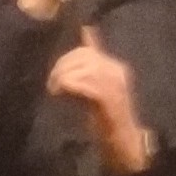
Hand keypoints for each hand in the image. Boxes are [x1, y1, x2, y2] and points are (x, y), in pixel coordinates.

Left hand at [46, 25, 150, 175]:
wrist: (123, 142)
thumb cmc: (106, 120)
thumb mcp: (96, 89)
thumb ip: (88, 69)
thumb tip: (85, 33)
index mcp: (115, 68)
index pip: (86, 51)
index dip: (66, 60)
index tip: (56, 77)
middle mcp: (115, 71)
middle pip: (81, 56)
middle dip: (61, 67)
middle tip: (52, 85)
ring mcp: (112, 83)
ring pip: (80, 68)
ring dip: (62, 78)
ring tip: (55, 92)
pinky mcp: (106, 96)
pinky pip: (81, 83)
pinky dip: (67, 87)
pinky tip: (60, 96)